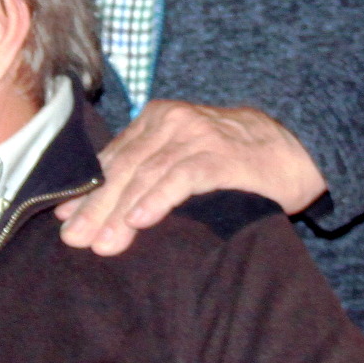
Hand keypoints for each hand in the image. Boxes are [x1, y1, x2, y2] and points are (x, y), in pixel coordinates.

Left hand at [56, 100, 325, 254]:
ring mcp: (197, 136)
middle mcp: (172, 122)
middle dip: (96, 206)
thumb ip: (150, 171)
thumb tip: (101, 212)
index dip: (86, 189)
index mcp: (157, 119)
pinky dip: (160, 198)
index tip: (63, 219)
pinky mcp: (223, 155)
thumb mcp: (188, 155)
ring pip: (147, 174)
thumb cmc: (238, 159)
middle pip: (124, 168)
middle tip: (74, 241)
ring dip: (121, 211)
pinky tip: (141, 220)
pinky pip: (185, 177)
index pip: (113, 158)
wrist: (300, 147)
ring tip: (102, 243)